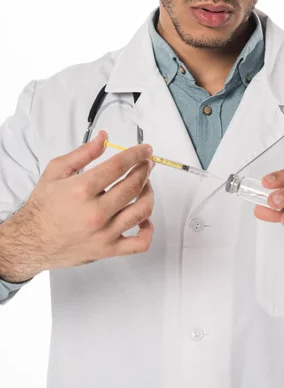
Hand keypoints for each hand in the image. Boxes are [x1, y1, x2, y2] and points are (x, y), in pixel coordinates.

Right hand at [0, 131, 154, 282]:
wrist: (30, 241)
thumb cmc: (43, 206)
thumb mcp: (56, 171)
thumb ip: (83, 152)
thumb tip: (104, 138)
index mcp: (81, 189)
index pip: (119, 166)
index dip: (137, 154)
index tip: (145, 150)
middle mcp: (95, 212)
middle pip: (133, 185)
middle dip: (144, 170)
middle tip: (146, 164)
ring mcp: (103, 233)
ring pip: (142, 211)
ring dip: (148, 193)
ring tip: (145, 186)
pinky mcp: (107, 250)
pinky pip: (139, 243)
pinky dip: (148, 230)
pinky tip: (144, 219)